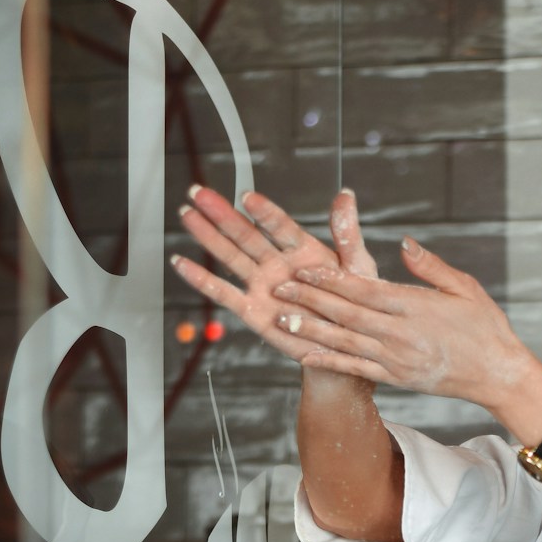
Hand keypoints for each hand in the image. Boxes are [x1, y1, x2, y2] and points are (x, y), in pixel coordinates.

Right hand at [171, 185, 376, 366]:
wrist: (346, 349)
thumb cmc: (355, 307)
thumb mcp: (359, 268)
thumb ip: (347, 234)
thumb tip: (346, 196)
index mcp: (304, 251)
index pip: (280, 226)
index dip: (264, 213)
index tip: (247, 197)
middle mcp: (278, 264)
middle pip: (246, 235)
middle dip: (222, 214)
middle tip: (199, 192)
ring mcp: (262, 286)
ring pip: (231, 257)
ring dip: (208, 237)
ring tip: (187, 214)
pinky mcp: (252, 310)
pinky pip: (223, 294)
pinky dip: (202, 280)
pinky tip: (182, 263)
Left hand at [268, 240, 539, 411]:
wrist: (498, 374)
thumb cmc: (485, 327)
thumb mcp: (465, 287)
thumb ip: (431, 266)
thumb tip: (403, 244)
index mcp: (416, 306)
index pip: (365, 290)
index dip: (331, 278)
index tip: (304, 267)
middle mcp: (402, 334)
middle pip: (347, 314)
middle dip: (310, 299)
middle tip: (279, 286)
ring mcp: (397, 359)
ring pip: (345, 342)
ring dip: (311, 330)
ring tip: (281, 318)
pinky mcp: (397, 378)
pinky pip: (357, 369)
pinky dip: (329, 362)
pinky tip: (305, 356)